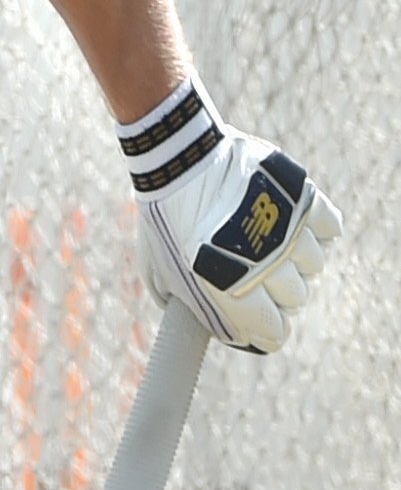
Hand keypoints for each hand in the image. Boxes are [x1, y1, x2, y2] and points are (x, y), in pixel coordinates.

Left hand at [120, 83, 340, 353]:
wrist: (179, 158)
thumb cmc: (164, 216)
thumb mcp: (159, 270)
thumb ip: (183, 303)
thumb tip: (207, 325)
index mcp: (230, 288)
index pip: (274, 330)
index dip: (269, 331)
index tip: (264, 326)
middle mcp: (266, 264)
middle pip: (296, 298)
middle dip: (279, 294)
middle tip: (261, 278)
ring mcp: (287, 230)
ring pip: (313, 265)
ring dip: (296, 260)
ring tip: (272, 245)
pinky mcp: (303, 198)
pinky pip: (328, 228)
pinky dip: (318, 230)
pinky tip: (296, 225)